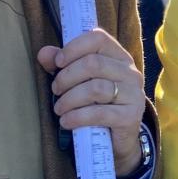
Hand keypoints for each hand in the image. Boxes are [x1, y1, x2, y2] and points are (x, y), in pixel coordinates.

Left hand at [36, 28, 145, 175]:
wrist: (117, 140)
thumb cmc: (97, 104)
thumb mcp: (79, 82)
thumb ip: (62, 65)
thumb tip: (44, 53)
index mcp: (118, 57)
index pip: (98, 38)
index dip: (73, 47)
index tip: (58, 62)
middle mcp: (130, 72)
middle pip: (94, 63)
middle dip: (67, 77)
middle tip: (55, 90)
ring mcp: (133, 94)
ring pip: (96, 88)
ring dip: (69, 99)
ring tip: (59, 109)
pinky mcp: (130, 117)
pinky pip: (100, 113)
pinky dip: (77, 117)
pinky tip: (66, 122)